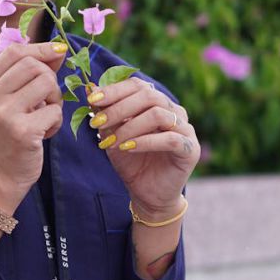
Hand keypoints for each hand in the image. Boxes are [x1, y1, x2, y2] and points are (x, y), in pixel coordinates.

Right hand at [0, 42, 67, 193]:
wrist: (2, 173)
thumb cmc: (11, 132)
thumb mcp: (12, 99)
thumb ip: (30, 73)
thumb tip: (59, 50)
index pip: (14, 52)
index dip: (40, 48)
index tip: (58, 52)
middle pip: (33, 65)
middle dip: (49, 78)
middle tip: (47, 99)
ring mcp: (4, 114)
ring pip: (47, 83)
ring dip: (55, 99)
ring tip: (45, 115)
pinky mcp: (22, 131)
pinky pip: (54, 111)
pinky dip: (56, 121)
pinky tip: (44, 133)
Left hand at [87, 77, 199, 217]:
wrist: (147, 194)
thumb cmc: (131, 161)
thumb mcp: (112, 135)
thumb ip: (104, 113)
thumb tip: (89, 88)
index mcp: (157, 103)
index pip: (138, 85)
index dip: (115, 90)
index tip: (92, 99)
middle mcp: (173, 111)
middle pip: (149, 95)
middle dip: (118, 108)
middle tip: (96, 123)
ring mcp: (185, 129)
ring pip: (158, 115)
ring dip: (129, 127)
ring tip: (110, 141)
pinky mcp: (190, 149)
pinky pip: (170, 139)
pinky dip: (145, 142)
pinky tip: (127, 148)